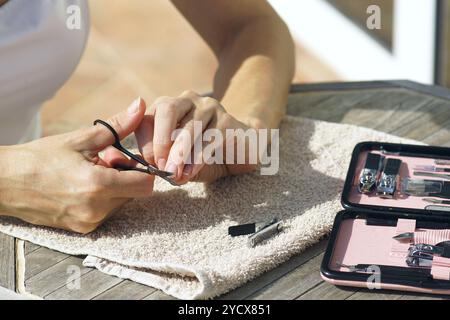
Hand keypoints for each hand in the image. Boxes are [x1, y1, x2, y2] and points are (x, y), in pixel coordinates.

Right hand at [0, 98, 153, 232]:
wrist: (5, 183)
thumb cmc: (40, 158)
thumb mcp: (80, 138)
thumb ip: (117, 125)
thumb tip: (140, 105)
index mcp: (98, 186)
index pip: (146, 184)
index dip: (144, 169)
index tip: (130, 157)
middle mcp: (97, 210)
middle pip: (135, 193)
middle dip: (127, 175)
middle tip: (106, 160)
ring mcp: (89, 222)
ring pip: (122, 203)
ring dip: (115, 186)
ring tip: (92, 171)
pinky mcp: (83, 229)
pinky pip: (107, 212)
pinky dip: (104, 198)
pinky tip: (84, 185)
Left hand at [134, 91, 258, 183]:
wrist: (239, 153)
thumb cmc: (202, 156)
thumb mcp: (177, 159)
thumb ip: (163, 160)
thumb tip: (151, 169)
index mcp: (169, 107)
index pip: (148, 116)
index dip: (145, 139)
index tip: (148, 162)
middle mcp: (188, 101)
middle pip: (168, 109)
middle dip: (161, 139)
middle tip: (160, 165)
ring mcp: (210, 107)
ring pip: (190, 125)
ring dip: (180, 153)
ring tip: (174, 175)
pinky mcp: (227, 120)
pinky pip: (210, 138)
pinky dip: (197, 158)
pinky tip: (190, 172)